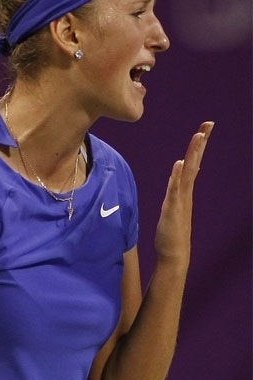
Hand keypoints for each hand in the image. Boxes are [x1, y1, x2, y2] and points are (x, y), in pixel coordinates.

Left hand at [154, 121, 213, 264]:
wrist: (174, 255)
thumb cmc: (171, 232)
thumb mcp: (172, 206)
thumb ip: (176, 191)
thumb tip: (179, 177)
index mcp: (184, 190)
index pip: (193, 163)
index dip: (198, 146)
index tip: (205, 128)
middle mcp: (185, 193)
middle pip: (194, 162)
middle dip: (200, 143)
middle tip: (208, 124)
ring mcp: (180, 200)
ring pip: (188, 173)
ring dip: (192, 154)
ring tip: (198, 136)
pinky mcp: (172, 210)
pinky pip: (175, 190)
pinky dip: (177, 176)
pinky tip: (179, 163)